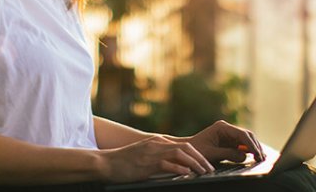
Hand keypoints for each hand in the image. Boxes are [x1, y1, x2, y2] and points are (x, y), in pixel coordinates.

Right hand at [98, 135, 214, 182]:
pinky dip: (179, 168)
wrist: (106, 163)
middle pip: (186, 148)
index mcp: (157, 142)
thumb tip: (175, 167)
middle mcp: (157, 144)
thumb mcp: (144, 156)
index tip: (206, 164)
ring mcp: (152, 152)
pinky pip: (168, 164)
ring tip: (204, 172)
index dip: (197, 155)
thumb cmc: (124, 163)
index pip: (183, 145)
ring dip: (195, 163)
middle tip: (210, 169)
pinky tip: (187, 174)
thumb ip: (158, 157)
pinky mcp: (147, 163)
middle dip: (200, 158)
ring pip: (180, 154)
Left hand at [183, 120, 265, 162]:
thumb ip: (228, 154)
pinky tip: (255, 157)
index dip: (251, 144)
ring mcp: (229, 134)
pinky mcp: (229, 141)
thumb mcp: (211, 153)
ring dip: (254, 148)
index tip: (257, 154)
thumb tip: (244, 155)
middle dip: (255, 146)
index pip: (241, 134)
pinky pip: (242, 145)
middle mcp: (227, 129)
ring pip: (247, 140)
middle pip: (247, 135)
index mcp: (222, 127)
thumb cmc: (196, 150)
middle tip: (261, 158)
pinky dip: (249, 151)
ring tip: (260, 159)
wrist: (188, 151)